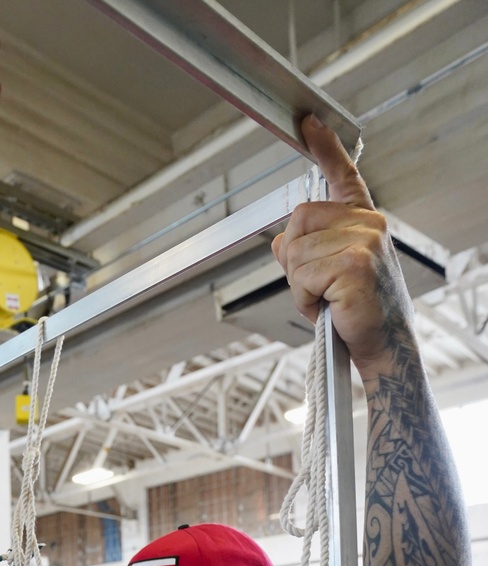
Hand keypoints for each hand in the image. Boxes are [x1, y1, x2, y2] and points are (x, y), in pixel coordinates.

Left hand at [271, 114, 411, 379]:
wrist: (383, 346)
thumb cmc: (360, 313)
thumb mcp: (328, 276)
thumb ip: (305, 252)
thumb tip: (280, 242)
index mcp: (364, 221)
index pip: (342, 176)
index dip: (325, 147)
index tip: (308, 122)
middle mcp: (367, 224)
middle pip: (299, 221)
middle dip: (295, 260)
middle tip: (318, 288)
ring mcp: (362, 243)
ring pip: (296, 253)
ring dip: (300, 286)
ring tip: (327, 301)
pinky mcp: (353, 266)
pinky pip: (301, 276)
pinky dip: (305, 300)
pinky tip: (329, 308)